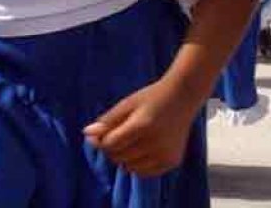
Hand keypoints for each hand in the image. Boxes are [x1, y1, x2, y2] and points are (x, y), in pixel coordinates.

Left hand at [84, 77, 198, 176]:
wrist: (183, 97)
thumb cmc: (152, 97)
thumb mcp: (128, 103)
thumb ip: (108, 121)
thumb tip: (87, 134)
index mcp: (141, 125)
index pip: (110, 145)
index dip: (102, 140)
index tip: (104, 132)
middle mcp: (154, 143)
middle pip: (119, 157)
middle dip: (113, 148)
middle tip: (121, 134)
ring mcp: (164, 155)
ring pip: (130, 167)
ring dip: (125, 158)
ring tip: (133, 141)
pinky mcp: (171, 162)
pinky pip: (145, 173)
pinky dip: (138, 165)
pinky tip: (143, 150)